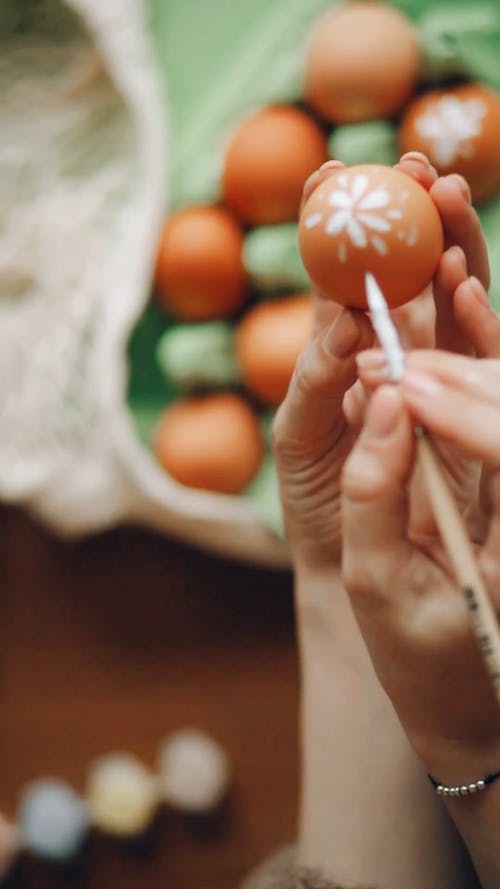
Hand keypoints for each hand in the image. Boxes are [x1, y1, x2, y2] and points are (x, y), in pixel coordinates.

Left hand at [273, 154, 489, 572]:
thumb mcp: (302, 440)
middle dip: (408, 218)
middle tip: (411, 165)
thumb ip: (315, 384)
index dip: (335, 228)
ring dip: (447, 249)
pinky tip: (461, 281)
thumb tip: (341, 325)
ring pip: (447, 303)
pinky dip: (470, 316)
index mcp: (343, 357)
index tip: (329, 173)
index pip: (340, 282)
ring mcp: (433, 380)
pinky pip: (473, 356)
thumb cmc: (318, 505)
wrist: (362, 570)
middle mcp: (392, 358)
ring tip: (444, 198)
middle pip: (406, 275)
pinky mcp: (464, 411)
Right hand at [341, 356, 499, 773]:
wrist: (461, 688)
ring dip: (470, 360)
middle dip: (456, 379)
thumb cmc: (415, 646)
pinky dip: (485, 361)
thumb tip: (387, 404)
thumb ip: (375, 493)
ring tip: (409, 336)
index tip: (400, 385)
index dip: (460, 412)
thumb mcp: (375, 582)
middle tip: (384, 355)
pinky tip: (466, 305)